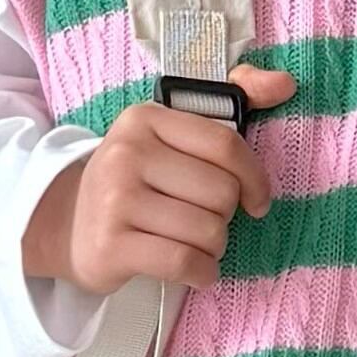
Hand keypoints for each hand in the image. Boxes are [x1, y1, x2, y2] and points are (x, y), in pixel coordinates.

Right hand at [20, 73, 298, 295]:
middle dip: (225, 216)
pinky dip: (201, 273)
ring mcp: (115, 200)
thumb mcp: (175, 133)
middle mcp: (127, 153)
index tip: (256, 199)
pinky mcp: (110, 246)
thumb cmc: (140, 179)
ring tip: (193, 242)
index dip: (254, 178)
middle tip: (203, 219)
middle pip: (221, 193)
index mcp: (146, 118)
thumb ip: (234, 99)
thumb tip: (286, 83)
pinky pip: (184, 263)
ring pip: (208, 232)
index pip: (226, 145)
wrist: (70, 224)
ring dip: (213, 247)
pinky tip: (195, 269)